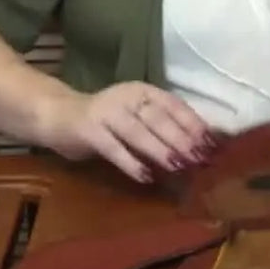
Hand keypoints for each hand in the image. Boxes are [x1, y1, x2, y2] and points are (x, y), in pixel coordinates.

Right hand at [37, 82, 214, 183]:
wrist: (59, 116)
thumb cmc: (107, 120)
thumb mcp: (136, 116)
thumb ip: (162, 127)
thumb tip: (199, 147)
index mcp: (142, 91)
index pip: (173, 104)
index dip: (193, 123)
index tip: (211, 144)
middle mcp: (126, 97)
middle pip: (158, 118)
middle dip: (181, 139)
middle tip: (200, 159)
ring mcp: (106, 112)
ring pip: (138, 132)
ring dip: (160, 149)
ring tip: (179, 166)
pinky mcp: (89, 130)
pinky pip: (113, 148)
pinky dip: (131, 163)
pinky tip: (146, 177)